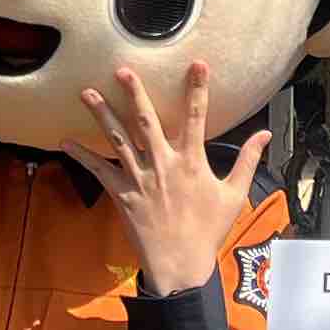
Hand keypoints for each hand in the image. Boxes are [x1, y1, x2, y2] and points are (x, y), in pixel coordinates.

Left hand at [69, 60, 271, 296]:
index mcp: (192, 162)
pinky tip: (65, 141)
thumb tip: (264, 134)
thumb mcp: (234, 195)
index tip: (197, 64)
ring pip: (118, 139)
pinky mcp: (122, 194)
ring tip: (87, 92)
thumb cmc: (208, 231)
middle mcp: (163, 164)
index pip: (196, 117)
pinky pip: (99, 171)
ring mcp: (140, 178)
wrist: (179, 264)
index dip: (198, 89)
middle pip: (146, 121)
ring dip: (102, 114)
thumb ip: (248, 161)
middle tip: (122, 69)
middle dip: (134, 93)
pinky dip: (82, 156)